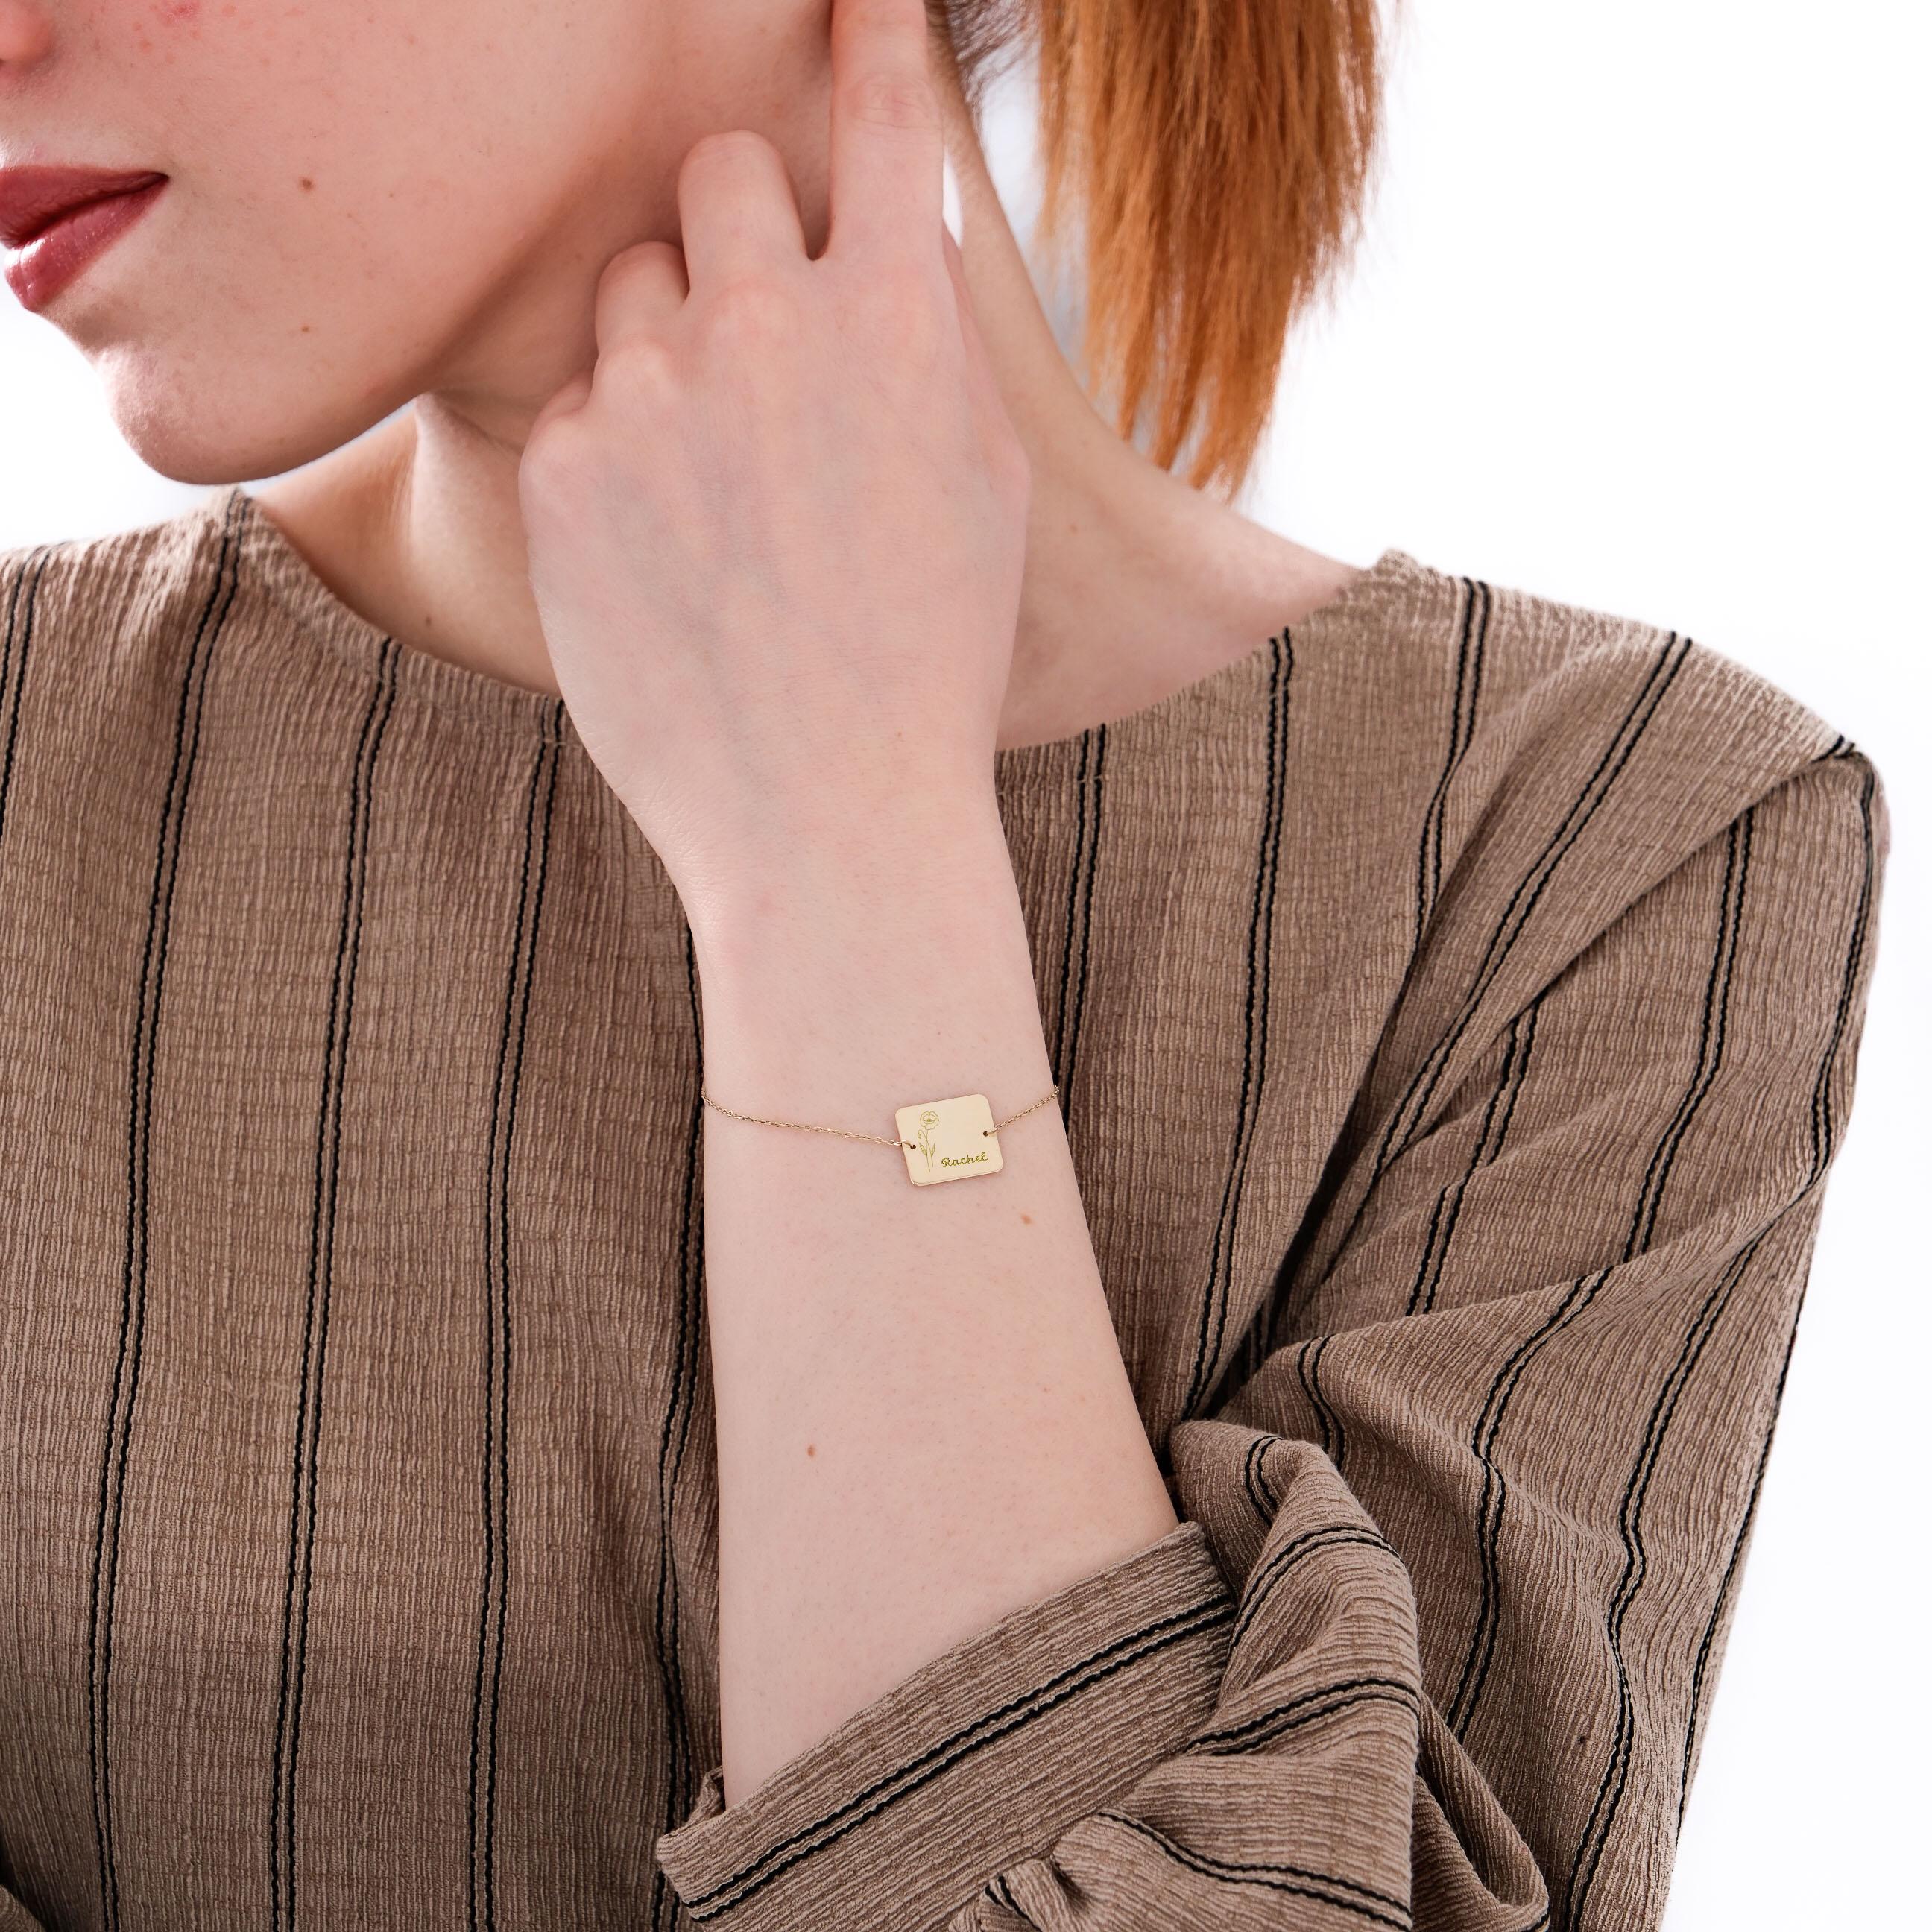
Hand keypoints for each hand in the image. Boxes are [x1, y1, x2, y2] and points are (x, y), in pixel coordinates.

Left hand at [515, 0, 1030, 936]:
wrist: (827, 816)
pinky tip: (668, 556)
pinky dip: (620, 455)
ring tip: (715, 477)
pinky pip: (583, 404)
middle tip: (761, 324)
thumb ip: (933, 350)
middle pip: (717, 166)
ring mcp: (654, 395)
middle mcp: (769, 327)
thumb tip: (887, 258)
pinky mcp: (566, 472)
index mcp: (898, 324)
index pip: (877, 116)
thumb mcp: (988, 495)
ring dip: (670, 341)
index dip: (867, 33)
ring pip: (632, 283)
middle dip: (741, 223)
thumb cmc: (930, 663)